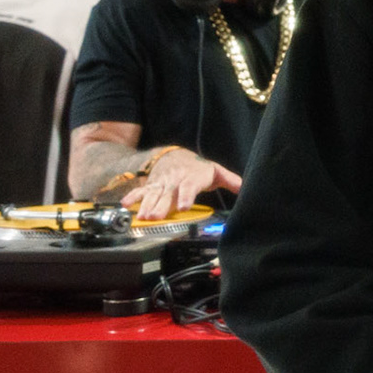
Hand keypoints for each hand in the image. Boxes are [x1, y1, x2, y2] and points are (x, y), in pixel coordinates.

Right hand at [121, 148, 242, 220]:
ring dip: (146, 206)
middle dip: (161, 206)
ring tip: (142, 217)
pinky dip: (132, 197)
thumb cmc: (198, 168)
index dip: (185, 196)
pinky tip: (125, 205)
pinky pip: (141, 191)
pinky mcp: (151, 186)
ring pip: (153, 195)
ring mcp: (161, 184)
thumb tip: (247, 187)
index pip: (189, 187)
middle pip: (167, 194)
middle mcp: (174, 181)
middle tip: (155, 217)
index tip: (182, 206)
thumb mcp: (216, 171)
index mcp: (191, 177)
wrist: (176, 155)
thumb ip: (230, 180)